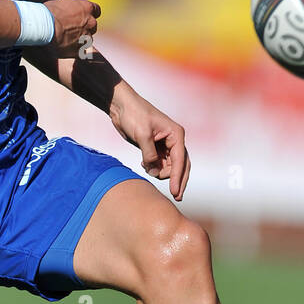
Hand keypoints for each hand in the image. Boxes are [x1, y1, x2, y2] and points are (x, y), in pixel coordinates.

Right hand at [45, 0, 99, 56]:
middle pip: (92, 26)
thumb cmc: (50, 12)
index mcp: (87, 8)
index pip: (96, 10)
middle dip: (84, 28)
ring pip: (87, 40)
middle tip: (71, 29)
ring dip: (79, 40)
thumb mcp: (63, 3)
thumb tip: (69, 11)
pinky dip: (73, 51)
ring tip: (65, 39)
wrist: (44, 27)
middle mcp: (91, 23)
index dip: (89, 14)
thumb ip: (72, 8)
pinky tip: (64, 48)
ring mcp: (86, 38)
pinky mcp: (79, 50)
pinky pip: (80, 52)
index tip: (83, 16)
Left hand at [108, 82, 189, 200]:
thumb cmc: (134, 115)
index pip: (180, 160)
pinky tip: (145, 166)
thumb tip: (153, 172)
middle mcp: (174, 140)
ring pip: (170, 166)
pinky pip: (159, 163)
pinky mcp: (155, 148)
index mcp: (176, 134)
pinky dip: (154, 168)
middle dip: (178, 181)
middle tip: (176, 197)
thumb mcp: (142, 135)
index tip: (175, 192)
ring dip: (162, 173)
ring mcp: (165, 144)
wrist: (121, 107)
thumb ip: (149, 155)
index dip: (178, 178)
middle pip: (181, 165)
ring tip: (147, 169)